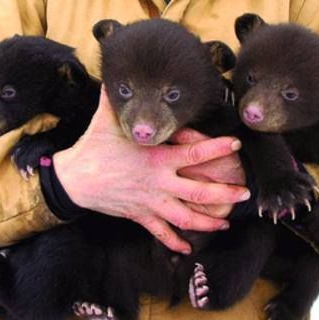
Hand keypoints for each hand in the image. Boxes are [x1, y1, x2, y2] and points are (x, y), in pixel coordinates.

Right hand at [53, 87, 249, 253]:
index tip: (235, 144)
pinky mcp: (140, 215)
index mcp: (157, 158)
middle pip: (200, 192)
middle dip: (225, 194)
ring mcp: (151, 202)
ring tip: (225, 223)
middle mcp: (159, 182)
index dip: (218, 148)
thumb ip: (116, 96)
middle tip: (244, 193)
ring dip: (208, 222)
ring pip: (186, 218)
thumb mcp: (106, 119)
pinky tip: (188, 247)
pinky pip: (161, 233)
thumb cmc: (93, 147)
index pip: (195, 152)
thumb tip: (116, 72)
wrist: (74, 180)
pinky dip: (175, 242)